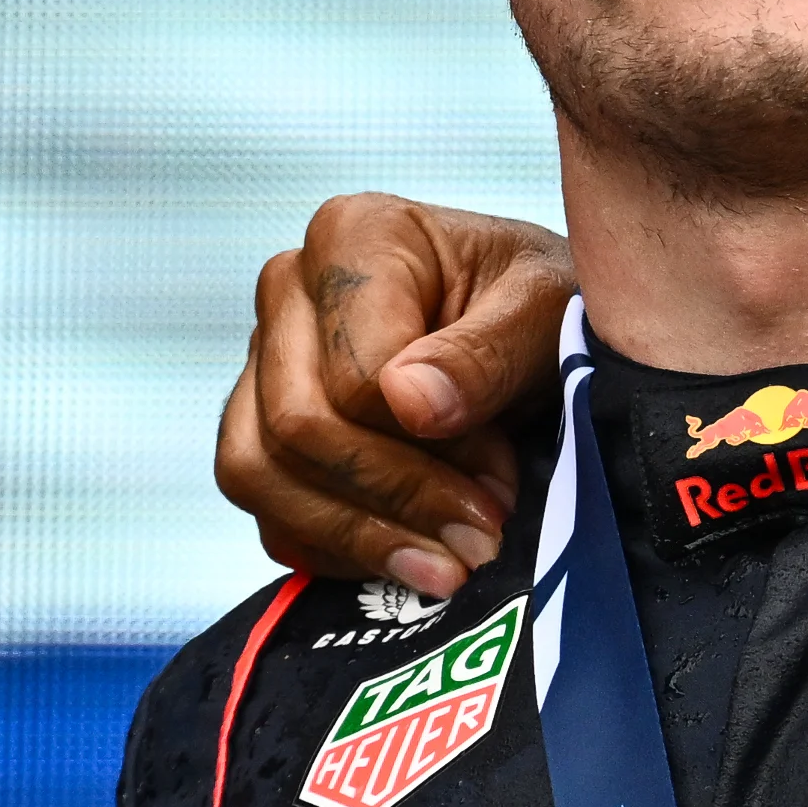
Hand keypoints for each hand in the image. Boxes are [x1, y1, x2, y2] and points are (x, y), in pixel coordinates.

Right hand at [215, 194, 574, 594]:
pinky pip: (266, 508)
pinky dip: (334, 548)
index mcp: (354, 237)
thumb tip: (410, 403)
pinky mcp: (264, 427)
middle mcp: (289, 290)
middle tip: (478, 542)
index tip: (501, 484)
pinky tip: (407, 562)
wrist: (539, 326)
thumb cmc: (545, 305)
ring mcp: (264, 360)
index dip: (427, 447)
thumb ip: (487, 353)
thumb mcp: (548, 312)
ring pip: (259, 472)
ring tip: (447, 569)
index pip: (354, 375)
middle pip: (299, 425)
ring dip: (358, 536)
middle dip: (395, 499)